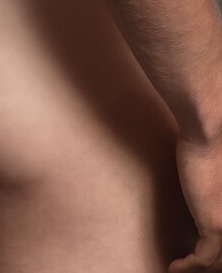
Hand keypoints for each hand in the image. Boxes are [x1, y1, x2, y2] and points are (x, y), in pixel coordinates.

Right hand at [169, 132, 221, 271]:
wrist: (210, 133)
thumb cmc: (213, 143)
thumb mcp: (217, 174)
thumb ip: (214, 192)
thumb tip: (203, 195)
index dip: (220, 255)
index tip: (199, 253)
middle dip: (212, 265)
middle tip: (191, 264)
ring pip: (218, 262)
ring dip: (198, 269)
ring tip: (180, 268)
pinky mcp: (216, 226)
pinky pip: (203, 259)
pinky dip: (188, 267)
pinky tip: (174, 267)